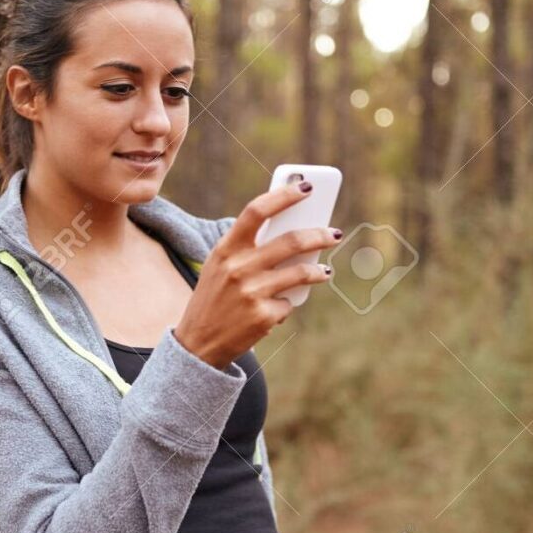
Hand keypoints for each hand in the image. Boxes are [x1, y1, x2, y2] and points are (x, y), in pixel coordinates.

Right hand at [174, 181, 341, 369]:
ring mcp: (251, 293)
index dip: (283, 196)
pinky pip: (288, 303)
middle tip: (335, 233)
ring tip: (325, 271)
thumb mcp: (221, 267)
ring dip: (319, 271)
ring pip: (300, 273)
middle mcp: (238, 268)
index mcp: (226, 249)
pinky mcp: (263, 316)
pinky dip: (286, 305)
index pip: (256, 211)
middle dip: (319, 235)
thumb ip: (249, 249)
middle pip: (290, 241)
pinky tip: (276, 309)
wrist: (198, 343)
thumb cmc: (216, 297)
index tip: (306, 188)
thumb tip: (295, 231)